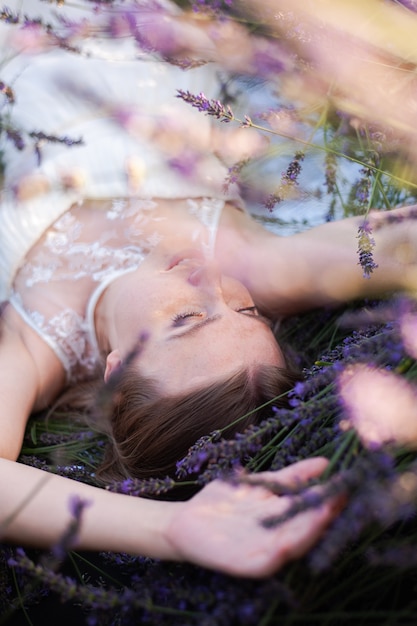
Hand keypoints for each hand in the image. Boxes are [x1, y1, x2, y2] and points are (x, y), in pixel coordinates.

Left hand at [165, 458, 338, 577]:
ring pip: (290, 546)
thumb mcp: (262, 485)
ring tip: (323, 515)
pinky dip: (274, 556)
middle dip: (324, 515)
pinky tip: (284, 546)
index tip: (347, 481)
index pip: (312, 512)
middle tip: (340, 497)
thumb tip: (325, 462)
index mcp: (283, 522)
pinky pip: (261, 563)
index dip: (330, 498)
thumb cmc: (226, 503)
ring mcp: (260, 553)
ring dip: (307, 532)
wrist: (184, 521)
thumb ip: (292, 477)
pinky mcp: (240, 565)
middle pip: (306, 530)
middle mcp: (277, 540)